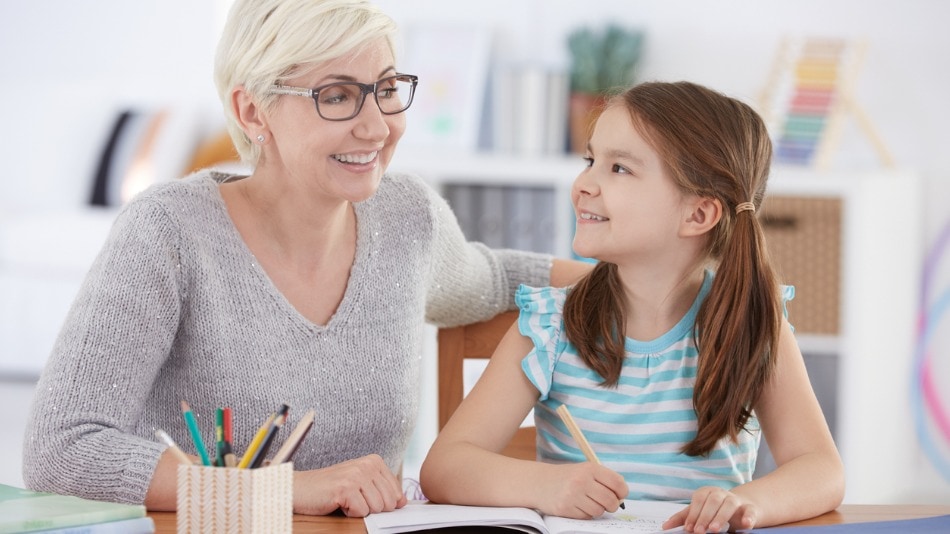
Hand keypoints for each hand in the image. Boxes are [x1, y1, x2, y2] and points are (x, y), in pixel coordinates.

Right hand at [292, 454, 406, 516]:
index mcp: (374, 461)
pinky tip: (338, 502)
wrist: (300, 488)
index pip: (396, 493)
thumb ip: (383, 490)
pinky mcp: (346, 488)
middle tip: (353, 499)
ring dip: (359, 510)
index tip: (364, 496)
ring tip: (345, 499)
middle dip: (371, 508)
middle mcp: (367, 464)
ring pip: (376, 508)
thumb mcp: (361, 484)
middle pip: (388, 502)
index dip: (382, 503)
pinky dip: (349, 513)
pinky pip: (361, 512)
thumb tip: (403, 501)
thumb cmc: (330, 488)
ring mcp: (357, 475)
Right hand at [535, 462, 627, 518]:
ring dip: (597, 510)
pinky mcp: (565, 508)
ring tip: (588, 502)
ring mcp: (572, 495)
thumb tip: (621, 497)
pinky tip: (577, 505)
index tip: (620, 495)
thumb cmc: (568, 477)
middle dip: (612, 505)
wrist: (540, 482)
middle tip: (607, 503)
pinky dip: (585, 514)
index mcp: (589, 468)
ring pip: (599, 511)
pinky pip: (586, 517)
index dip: (622, 492)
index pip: (617, 483)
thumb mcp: (585, 470)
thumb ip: (604, 480)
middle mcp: (581, 480)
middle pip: (610, 500)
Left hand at [662, 486, 756, 532]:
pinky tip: (745, 525)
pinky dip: (748, 517)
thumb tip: (665, 526)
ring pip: (729, 504)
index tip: (689, 528)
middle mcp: (722, 493)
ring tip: (714, 530)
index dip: (693, 514)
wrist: (740, 507)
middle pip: (713, 501)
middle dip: (705, 516)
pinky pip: (750, 511)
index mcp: (707, 492)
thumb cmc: (714, 509)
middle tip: (699, 531)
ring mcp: (737, 500)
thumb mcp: (698, 511)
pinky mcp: (750, 508)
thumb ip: (683, 518)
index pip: (699, 500)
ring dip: (721, 517)